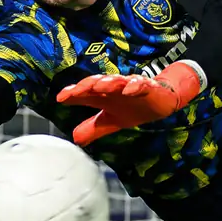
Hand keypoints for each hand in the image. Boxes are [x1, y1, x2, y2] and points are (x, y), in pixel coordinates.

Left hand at [56, 61, 203, 145]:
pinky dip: (134, 86)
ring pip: (117, 81)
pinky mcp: (148, 87)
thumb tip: (74, 139)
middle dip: (86, 86)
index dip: (72, 94)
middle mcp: (114, 88)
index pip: (85, 93)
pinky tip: (128, 90)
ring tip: (98, 86)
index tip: (60, 98)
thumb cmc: (133, 107)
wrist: (161, 100)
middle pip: (98, 83)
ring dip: (108, 82)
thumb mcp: (112, 121)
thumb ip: (94, 128)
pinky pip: (141, 85)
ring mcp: (130, 86)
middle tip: (74, 91)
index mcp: (104, 95)